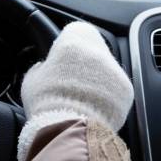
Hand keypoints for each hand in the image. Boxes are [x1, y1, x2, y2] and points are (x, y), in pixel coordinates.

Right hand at [17, 21, 133, 160]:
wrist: (70, 129)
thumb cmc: (46, 102)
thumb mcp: (33, 79)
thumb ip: (41, 67)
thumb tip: (44, 67)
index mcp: (74, 41)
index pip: (75, 30)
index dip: (67, 43)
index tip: (61, 57)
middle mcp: (98, 51)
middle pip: (94, 48)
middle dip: (85, 61)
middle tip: (71, 79)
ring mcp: (116, 70)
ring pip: (106, 68)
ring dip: (97, 78)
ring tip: (81, 97)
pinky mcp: (127, 90)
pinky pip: (116, 87)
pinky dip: (108, 95)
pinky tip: (93, 106)